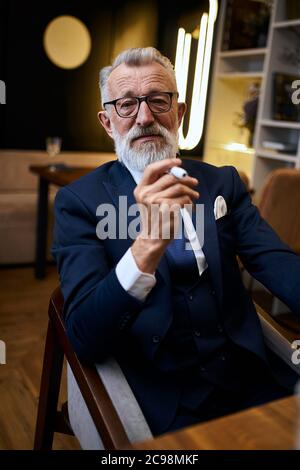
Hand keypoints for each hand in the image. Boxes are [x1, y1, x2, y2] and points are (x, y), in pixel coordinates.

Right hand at [131, 158, 198, 272]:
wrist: (153, 238)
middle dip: (186, 179)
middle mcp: (146, 195)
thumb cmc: (155, 218)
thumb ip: (159, 186)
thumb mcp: (149, 200)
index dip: (166, 163)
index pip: (151, 169)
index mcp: (140, 190)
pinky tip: (188, 207)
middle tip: (194, 183)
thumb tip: (178, 172)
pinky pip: (184, 200)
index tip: (178, 162)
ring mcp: (156, 202)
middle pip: (170, 178)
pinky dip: (189, 203)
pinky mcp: (167, 209)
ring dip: (190, 192)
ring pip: (179, 188)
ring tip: (194, 196)